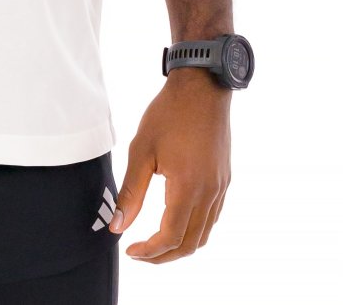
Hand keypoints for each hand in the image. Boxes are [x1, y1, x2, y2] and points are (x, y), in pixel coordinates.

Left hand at [108, 70, 230, 262]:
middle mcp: (209, 192)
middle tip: (140, 253)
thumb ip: (131, 193)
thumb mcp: (141, 151)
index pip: (170, 237)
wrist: (202, 87)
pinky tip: (176, 221)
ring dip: (180, 245)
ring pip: (204, 234)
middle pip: (190, 244)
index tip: (130, 250)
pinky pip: (212, 217)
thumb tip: (118, 226)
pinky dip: (195, 229)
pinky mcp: (224, 180)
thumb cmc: (169, 114)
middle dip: (163, 256)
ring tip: (155, 242)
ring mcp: (220, 187)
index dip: (149, 251)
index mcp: (187, 187)